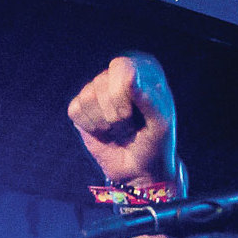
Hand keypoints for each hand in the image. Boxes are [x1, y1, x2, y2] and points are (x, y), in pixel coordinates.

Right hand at [68, 54, 178, 187]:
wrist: (141, 170)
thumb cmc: (156, 143)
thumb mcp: (162, 123)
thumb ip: (149, 98)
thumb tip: (130, 76)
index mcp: (142, 69)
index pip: (121, 67)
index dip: (123, 93)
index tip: (134, 114)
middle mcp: (118, 74)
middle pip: (102, 82)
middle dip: (115, 113)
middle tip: (129, 126)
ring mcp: (98, 90)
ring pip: (87, 96)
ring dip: (104, 122)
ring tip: (118, 129)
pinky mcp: (81, 107)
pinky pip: (75, 109)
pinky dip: (90, 126)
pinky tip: (103, 131)